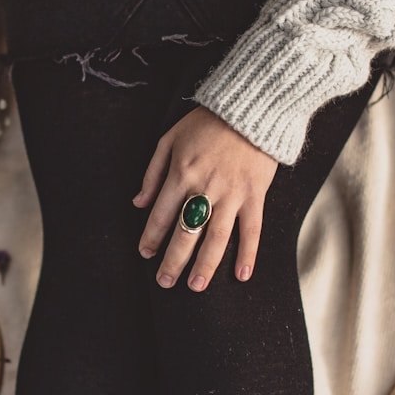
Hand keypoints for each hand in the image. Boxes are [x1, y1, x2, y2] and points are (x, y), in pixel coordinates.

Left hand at [132, 105, 278, 290]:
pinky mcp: (256, 195)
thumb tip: (138, 204)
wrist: (251, 108)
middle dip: (173, 261)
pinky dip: (247, 254)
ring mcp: (232, 194)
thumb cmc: (206, 123)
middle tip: (164, 282)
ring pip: (216, 237)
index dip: (151, 238)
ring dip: (205, 265)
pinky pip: (252, 230)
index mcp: (180, 174)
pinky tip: (241, 275)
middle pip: (185, 232)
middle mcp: (204, 188)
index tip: (145, 254)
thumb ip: (152, 173)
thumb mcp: (169, 139)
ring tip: (195, 286)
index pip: (160, 215)